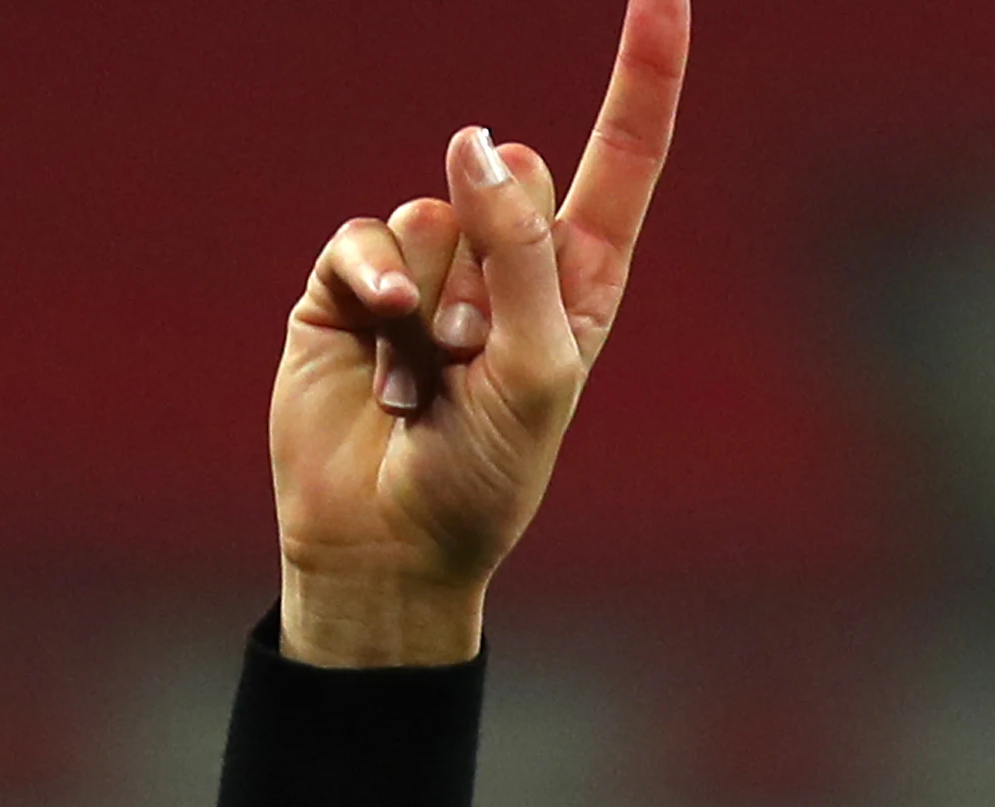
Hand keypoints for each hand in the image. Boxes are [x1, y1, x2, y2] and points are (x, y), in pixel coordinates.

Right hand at [269, 0, 688, 665]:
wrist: (388, 544)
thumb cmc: (485, 477)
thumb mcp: (537, 372)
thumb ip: (520, 252)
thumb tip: (478, 139)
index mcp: (581, 282)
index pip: (622, 158)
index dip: (644, 74)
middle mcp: (509, 260)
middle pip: (514, 171)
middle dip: (495, 261)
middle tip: (478, 356)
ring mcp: (428, 266)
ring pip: (435, 207)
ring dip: (432, 302)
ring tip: (430, 377)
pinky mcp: (350, 280)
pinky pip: (365, 233)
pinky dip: (374, 289)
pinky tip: (381, 352)